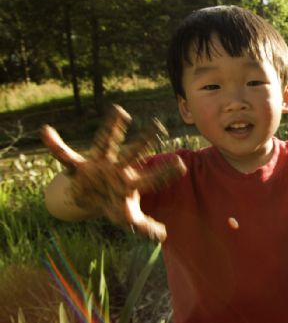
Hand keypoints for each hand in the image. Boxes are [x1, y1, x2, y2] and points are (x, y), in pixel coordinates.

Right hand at [41, 105, 185, 240]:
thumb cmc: (114, 206)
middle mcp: (119, 168)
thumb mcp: (128, 219)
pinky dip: (55, 146)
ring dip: (112, 128)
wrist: (89, 200)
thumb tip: (163, 236)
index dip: (165, 173)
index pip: (152, 178)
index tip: (182, 164)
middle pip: (134, 153)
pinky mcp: (80, 166)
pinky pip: (65, 155)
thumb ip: (145, 227)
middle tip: (159, 127)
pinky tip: (46, 132)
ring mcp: (100, 163)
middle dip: (146, 141)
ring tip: (120, 110)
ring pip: (107, 143)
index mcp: (132, 182)